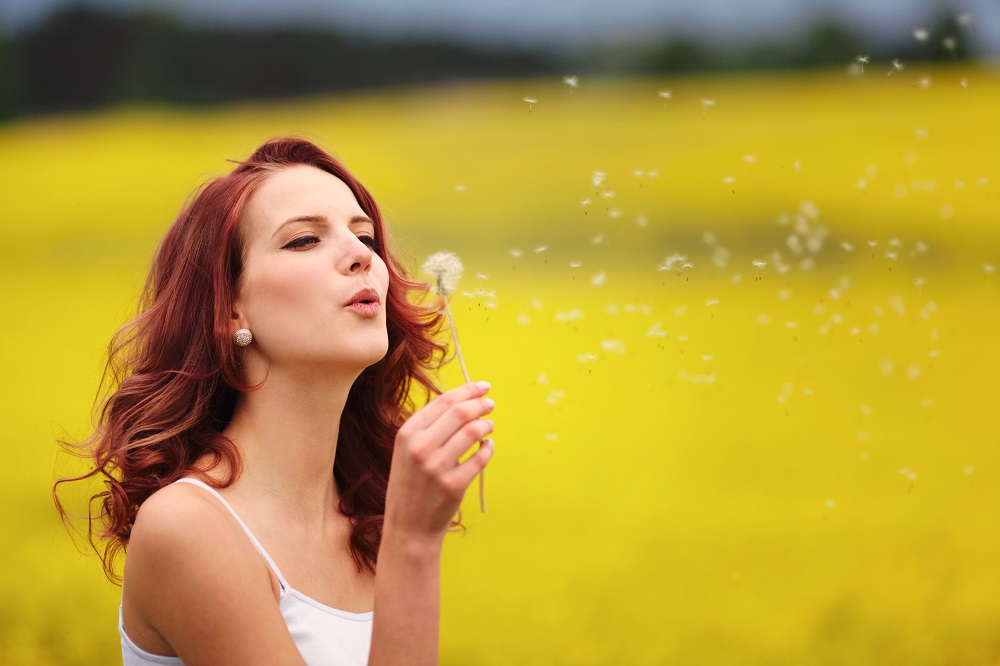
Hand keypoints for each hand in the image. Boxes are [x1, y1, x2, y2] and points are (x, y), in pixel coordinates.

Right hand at [384, 381, 494, 541]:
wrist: (408, 527)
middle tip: (491, 404)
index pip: (443, 401)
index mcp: (407, 434)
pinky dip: (488, 448)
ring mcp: (437, 467)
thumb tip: (462, 401)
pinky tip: (488, 447)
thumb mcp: (407, 451)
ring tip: (489, 426)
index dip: (467, 390)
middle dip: (481, 404)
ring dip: (486, 425)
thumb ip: (429, 427)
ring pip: (473, 433)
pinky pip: (480, 458)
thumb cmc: (411, 484)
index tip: (483, 386)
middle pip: (460, 413)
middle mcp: (420, 447)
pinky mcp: (453, 485)